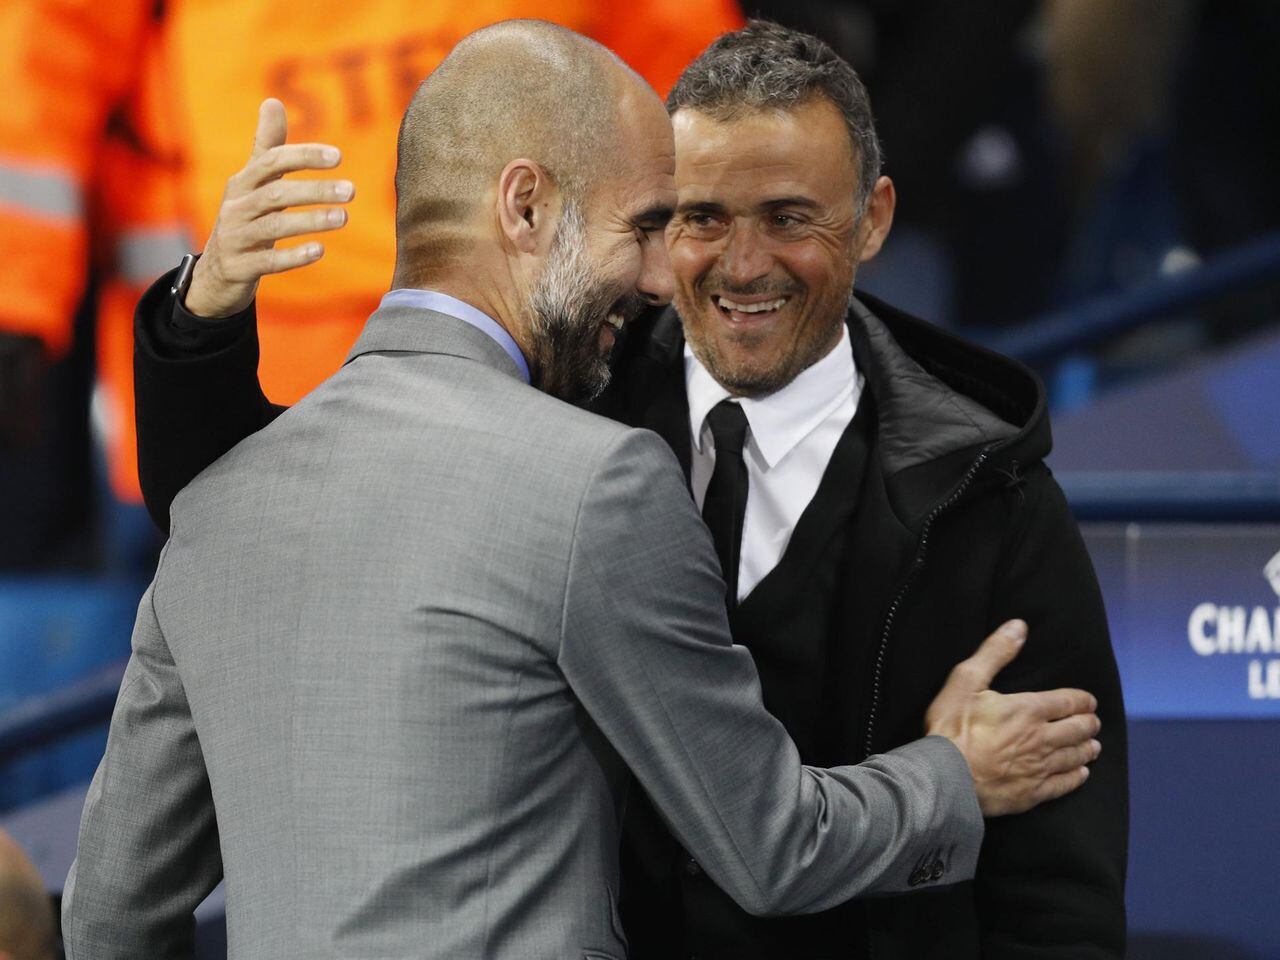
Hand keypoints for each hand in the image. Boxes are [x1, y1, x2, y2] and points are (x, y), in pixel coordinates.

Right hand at [184, 98, 354, 317]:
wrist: (216, 271)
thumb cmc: (244, 219)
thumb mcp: (252, 183)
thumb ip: (266, 146)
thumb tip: (273, 101)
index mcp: (243, 183)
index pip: (271, 161)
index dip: (303, 156)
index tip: (338, 156)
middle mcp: (237, 207)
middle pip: (276, 194)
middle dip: (314, 190)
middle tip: (352, 190)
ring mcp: (236, 238)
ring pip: (274, 226)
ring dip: (311, 221)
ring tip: (344, 217)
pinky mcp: (239, 267)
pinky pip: (268, 262)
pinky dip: (294, 256)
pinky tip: (320, 251)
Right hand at [925, 620, 1100, 816]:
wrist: (944, 777)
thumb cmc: (951, 727)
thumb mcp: (966, 681)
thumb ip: (995, 653)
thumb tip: (1019, 626)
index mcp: (1028, 710)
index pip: (1068, 702)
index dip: (1082, 701)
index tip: (1089, 701)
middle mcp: (1041, 738)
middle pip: (1077, 730)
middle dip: (1088, 724)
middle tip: (1093, 722)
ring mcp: (1039, 768)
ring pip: (1074, 756)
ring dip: (1087, 749)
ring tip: (1093, 746)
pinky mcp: (1032, 793)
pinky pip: (1064, 784)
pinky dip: (1076, 777)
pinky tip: (1081, 774)